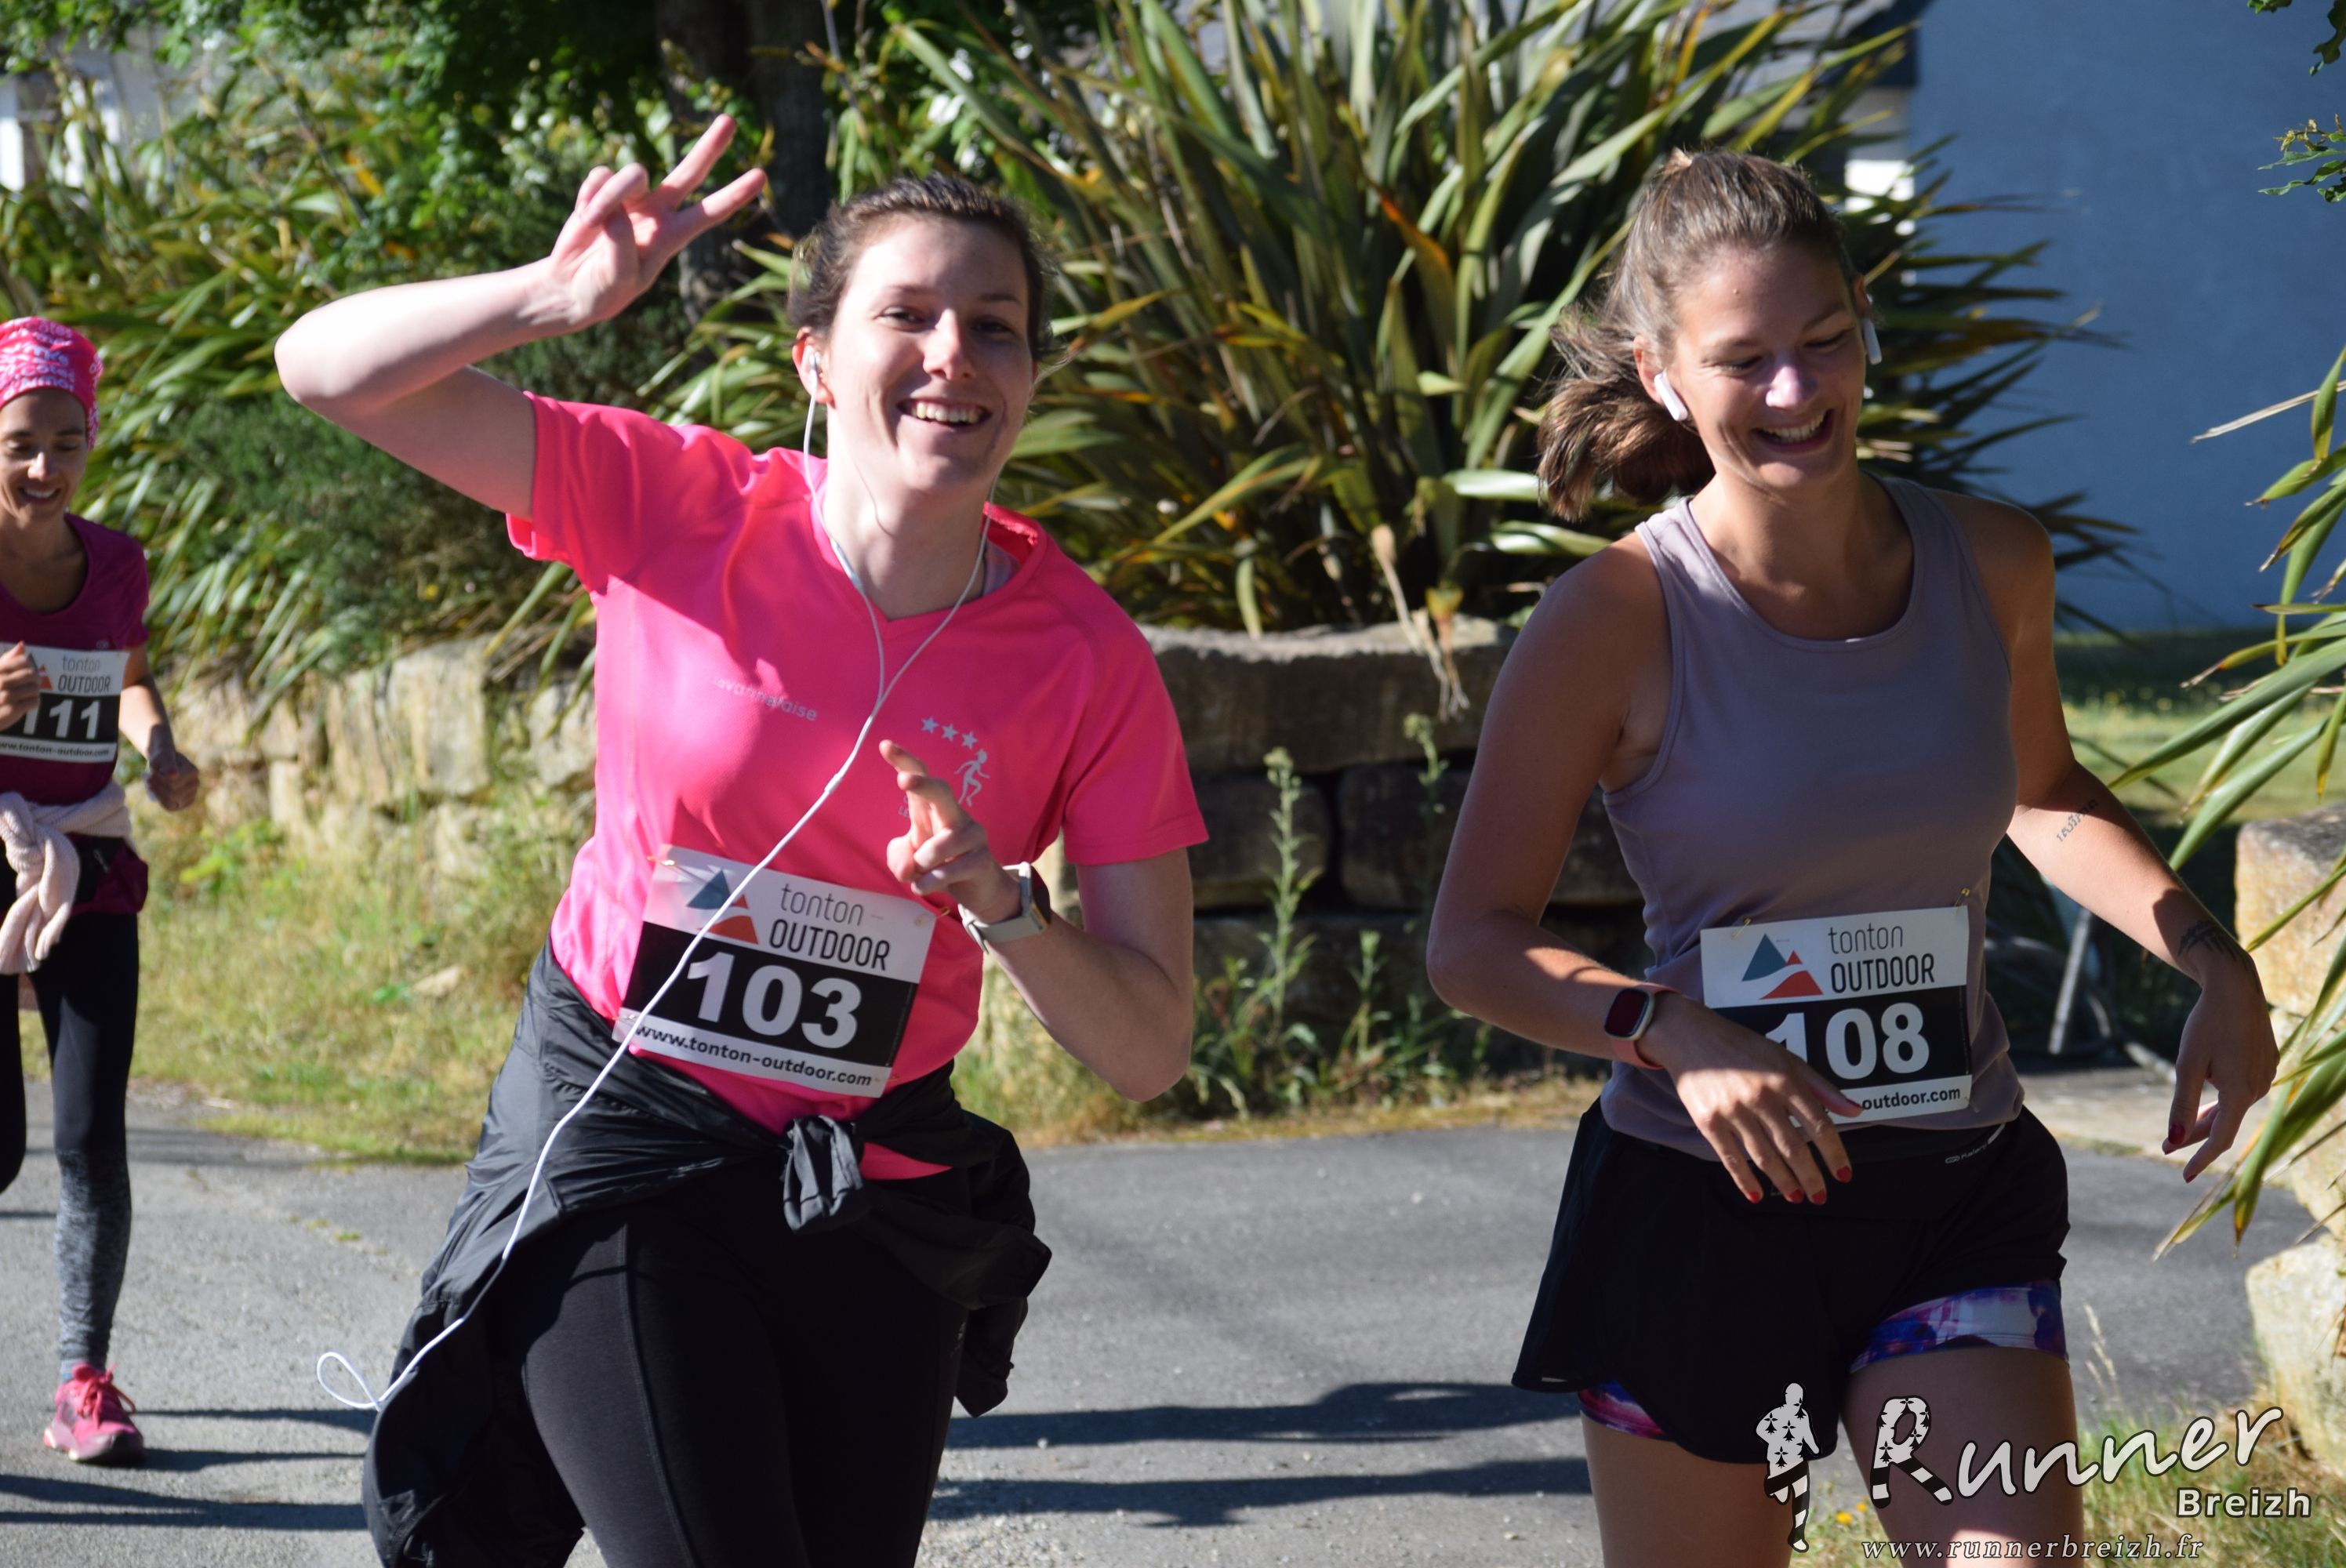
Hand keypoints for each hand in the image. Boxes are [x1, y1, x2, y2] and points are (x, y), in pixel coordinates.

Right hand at [0, 642, 36, 729]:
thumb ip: (9, 658)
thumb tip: (22, 644)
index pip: (24, 661)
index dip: (30, 667)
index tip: (27, 672)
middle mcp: (1, 681)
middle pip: (32, 674)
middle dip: (36, 680)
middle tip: (32, 684)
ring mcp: (6, 696)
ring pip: (35, 688)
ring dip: (34, 692)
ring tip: (27, 694)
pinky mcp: (12, 710)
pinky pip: (35, 702)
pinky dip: (34, 702)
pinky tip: (26, 703)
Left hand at [145, 744, 201, 812]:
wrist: (166, 762)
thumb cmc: (162, 758)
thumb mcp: (162, 756)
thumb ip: (168, 763)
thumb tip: (174, 775)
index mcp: (193, 771)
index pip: (173, 783)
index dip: (159, 779)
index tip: (152, 773)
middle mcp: (195, 783)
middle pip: (173, 794)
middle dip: (158, 787)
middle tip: (149, 779)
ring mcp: (193, 793)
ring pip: (171, 802)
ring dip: (158, 794)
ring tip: (151, 785)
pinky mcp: (186, 801)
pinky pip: (172, 807)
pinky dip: (162, 801)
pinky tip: (158, 793)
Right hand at [540, 116, 768, 329]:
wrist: (569, 285)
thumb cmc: (600, 291)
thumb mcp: (616, 281)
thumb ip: (621, 250)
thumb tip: (616, 214)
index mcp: (672, 237)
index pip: (710, 213)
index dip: (734, 194)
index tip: (761, 176)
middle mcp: (658, 212)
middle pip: (690, 172)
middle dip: (710, 148)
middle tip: (730, 120)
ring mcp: (632, 198)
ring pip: (631, 174)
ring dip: (608, 197)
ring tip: (590, 223)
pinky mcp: (603, 189)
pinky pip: (600, 176)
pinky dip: (588, 195)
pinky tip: (583, 217)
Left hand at [880, 741, 1017, 921]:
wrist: (976, 890)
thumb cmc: (938, 865)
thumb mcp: (908, 863)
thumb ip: (899, 859)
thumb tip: (909, 867)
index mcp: (931, 808)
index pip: (919, 777)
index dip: (904, 761)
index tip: (885, 745)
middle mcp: (954, 814)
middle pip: (941, 791)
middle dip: (922, 784)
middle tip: (903, 781)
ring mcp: (973, 835)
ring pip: (942, 844)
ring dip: (923, 863)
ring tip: (920, 874)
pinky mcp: (983, 859)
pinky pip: (950, 871)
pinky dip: (931, 882)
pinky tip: (926, 886)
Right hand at [1638, 996, 1864, 1203]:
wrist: (1691, 1037)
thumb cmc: (1743, 1048)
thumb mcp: (1786, 1059)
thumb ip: (1821, 1087)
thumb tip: (1855, 1111)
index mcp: (1785, 1079)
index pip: (1818, 1124)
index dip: (1834, 1154)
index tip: (1843, 1175)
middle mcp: (1761, 1096)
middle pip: (1793, 1146)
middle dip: (1810, 1177)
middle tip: (1820, 1197)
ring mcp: (1733, 1111)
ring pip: (1764, 1156)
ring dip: (1784, 1182)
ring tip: (1795, 1197)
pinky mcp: (1708, 1122)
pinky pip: (1731, 1158)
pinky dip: (1745, 1181)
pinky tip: (1757, 1196)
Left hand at [2163, 965, 2278, 1180]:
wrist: (2235, 988)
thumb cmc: (2206, 1024)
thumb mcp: (2187, 1064)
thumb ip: (2182, 1104)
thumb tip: (2174, 1140)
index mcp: (2240, 1092)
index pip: (2220, 1139)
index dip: (2201, 1159)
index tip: (2184, 1176)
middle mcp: (2259, 1088)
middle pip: (2224, 1123)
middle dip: (2195, 1136)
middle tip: (2166, 1146)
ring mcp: (2266, 1076)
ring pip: (2233, 1107)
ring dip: (2209, 1117)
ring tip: (2185, 1128)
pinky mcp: (2267, 1065)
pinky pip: (2242, 1091)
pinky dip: (2223, 1099)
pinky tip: (2211, 1100)